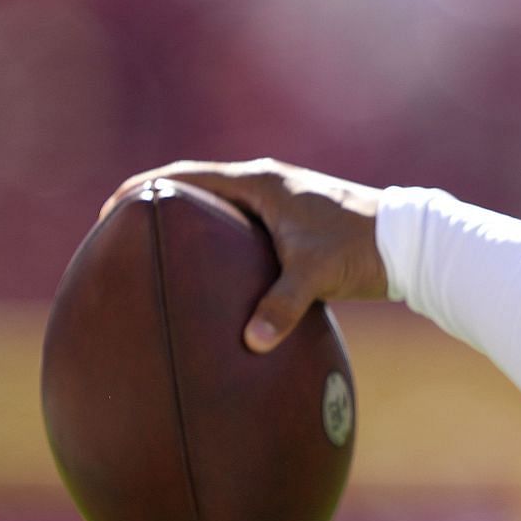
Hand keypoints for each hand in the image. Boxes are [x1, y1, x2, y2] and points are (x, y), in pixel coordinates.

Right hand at [100, 159, 386, 352]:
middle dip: (158, 208)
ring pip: (220, 210)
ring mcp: (281, 203)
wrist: (411, 241)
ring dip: (189, 226)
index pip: (185, 177)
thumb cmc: (362, 248)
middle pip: (196, 190)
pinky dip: (218, 245)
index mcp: (261, 183)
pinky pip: (242, 230)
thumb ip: (281, 306)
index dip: (143, 191)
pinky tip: (207, 275)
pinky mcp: (294, 225)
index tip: (108, 212)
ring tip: (155, 256)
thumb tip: (250, 343)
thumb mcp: (317, 275)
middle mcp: (267, 185)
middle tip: (120, 237)